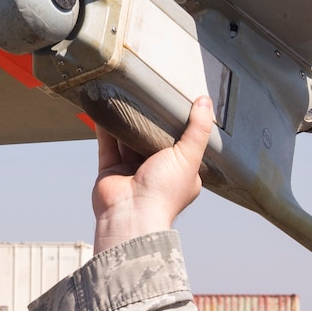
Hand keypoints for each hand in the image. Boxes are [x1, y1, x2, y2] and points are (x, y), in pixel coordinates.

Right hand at [91, 96, 210, 253]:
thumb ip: (198, 129)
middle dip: (150, 122)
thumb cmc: (163, 192)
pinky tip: (106, 110)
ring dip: (127, 122)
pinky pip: (108, 145)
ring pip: (129, 140)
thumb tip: (205, 102)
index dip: (181, 126)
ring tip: (126, 98)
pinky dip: (106, 128)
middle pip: (153, 140)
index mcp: (180, 173)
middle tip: (150, 96)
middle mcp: (157, 173)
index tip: (177, 104)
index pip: (183, 145)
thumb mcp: (188, 157)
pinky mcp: (111, 170)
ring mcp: (132, 171)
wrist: (130, 214)